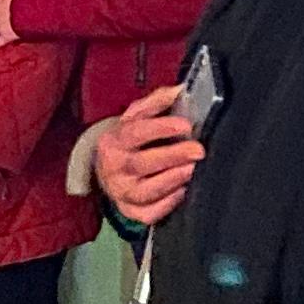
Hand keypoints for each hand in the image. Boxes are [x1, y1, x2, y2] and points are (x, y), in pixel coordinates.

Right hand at [95, 91, 203, 227]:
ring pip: (146, 191)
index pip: (135, 133)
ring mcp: (121, 193)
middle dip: (173, 156)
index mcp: (113, 141)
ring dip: (172, 180)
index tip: (185, 125)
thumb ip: (155, 102)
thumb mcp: (134, 118)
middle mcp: (113, 169)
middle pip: (142, 163)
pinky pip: (150, 212)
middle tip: (198, 150)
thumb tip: (179, 90)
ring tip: (192, 169)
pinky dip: (168, 204)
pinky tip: (183, 191)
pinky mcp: (131, 212)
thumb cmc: (127, 141)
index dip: (160, 128)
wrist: (105, 171)